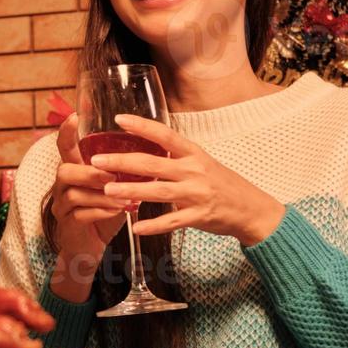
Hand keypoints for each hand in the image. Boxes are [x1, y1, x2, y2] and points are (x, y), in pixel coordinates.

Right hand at [49, 112, 126, 258]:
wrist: (89, 247)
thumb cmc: (102, 213)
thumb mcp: (110, 189)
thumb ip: (118, 174)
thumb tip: (148, 155)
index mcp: (74, 170)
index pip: (64, 147)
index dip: (66, 132)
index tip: (74, 116)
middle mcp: (62, 186)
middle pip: (64, 170)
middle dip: (90, 172)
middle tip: (111, 176)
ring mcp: (61, 206)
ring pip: (73, 193)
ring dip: (101, 196)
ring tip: (124, 200)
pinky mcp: (66, 225)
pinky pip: (79, 215)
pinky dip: (100, 212)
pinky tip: (117, 213)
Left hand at [89, 114, 285, 246]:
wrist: (251, 209)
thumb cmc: (222, 183)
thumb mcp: (202, 162)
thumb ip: (176, 157)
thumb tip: (145, 147)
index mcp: (194, 153)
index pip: (164, 135)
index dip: (142, 126)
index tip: (118, 119)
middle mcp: (194, 171)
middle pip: (153, 164)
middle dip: (122, 162)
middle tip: (96, 160)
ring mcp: (197, 194)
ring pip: (158, 192)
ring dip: (131, 191)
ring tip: (107, 190)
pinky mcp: (199, 216)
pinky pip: (172, 222)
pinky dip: (153, 226)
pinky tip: (135, 227)